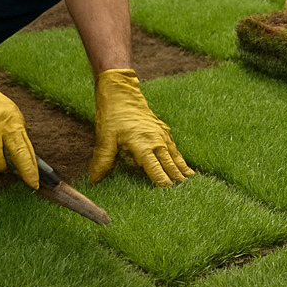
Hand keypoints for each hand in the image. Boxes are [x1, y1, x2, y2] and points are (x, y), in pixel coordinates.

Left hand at [88, 69, 193, 185]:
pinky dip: (179, 158)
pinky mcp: (162, 130)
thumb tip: (95, 180)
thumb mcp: (105, 137)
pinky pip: (174, 148)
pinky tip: (183, 164)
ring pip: (174, 156)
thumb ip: (103, 160)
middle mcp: (156, 141)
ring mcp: (161, 135)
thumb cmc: (113, 115)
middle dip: (177, 179)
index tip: (169, 193)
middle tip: (186, 193)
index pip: (156, 169)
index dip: (162, 182)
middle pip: (169, 164)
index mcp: (143, 145)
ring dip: (182, 169)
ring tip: (191, 181)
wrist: (122, 92)